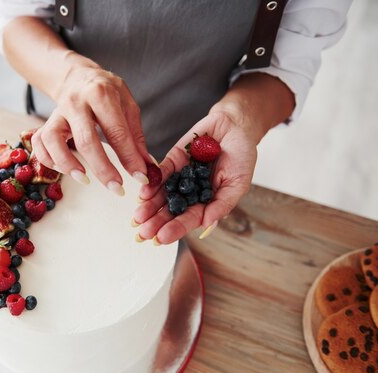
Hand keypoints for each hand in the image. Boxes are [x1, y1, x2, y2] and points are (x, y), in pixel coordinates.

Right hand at [31, 64, 151, 193]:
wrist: (77, 76)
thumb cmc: (105, 92)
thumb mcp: (127, 105)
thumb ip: (136, 136)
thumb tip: (147, 167)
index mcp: (101, 94)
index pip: (117, 132)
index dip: (130, 158)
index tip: (141, 177)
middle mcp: (76, 102)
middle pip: (86, 140)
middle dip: (103, 168)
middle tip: (117, 187)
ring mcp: (57, 112)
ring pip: (53, 140)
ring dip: (67, 164)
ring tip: (84, 179)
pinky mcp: (47, 122)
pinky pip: (40, 143)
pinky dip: (50, 160)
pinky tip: (67, 169)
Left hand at [133, 109, 258, 243]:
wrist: (235, 126)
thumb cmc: (242, 157)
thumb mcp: (238, 183)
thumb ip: (222, 204)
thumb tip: (206, 225)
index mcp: (206, 202)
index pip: (188, 219)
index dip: (175, 229)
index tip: (161, 239)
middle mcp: (189, 193)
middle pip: (170, 211)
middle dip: (156, 222)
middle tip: (142, 233)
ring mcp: (179, 178)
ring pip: (161, 195)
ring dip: (149, 207)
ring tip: (138, 217)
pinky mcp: (172, 161)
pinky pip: (160, 174)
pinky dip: (151, 184)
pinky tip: (143, 193)